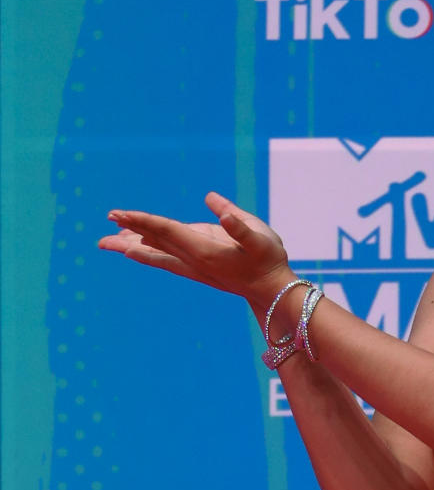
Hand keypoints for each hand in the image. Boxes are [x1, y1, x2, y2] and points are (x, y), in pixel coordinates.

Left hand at [99, 192, 295, 305]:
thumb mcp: (260, 238)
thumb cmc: (269, 261)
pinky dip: (147, 253)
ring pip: (156, 253)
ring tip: (107, 241)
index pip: (166, 230)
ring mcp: (193, 266)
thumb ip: (237, 221)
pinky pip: (165, 260)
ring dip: (131, 245)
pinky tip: (134, 250)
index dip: (142, 220)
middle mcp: (193, 260)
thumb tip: (211, 198)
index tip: (120, 214)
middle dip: (130, 228)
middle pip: (155, 241)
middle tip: (107, 218)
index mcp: (204, 250)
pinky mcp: (197, 268)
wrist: (271, 291)